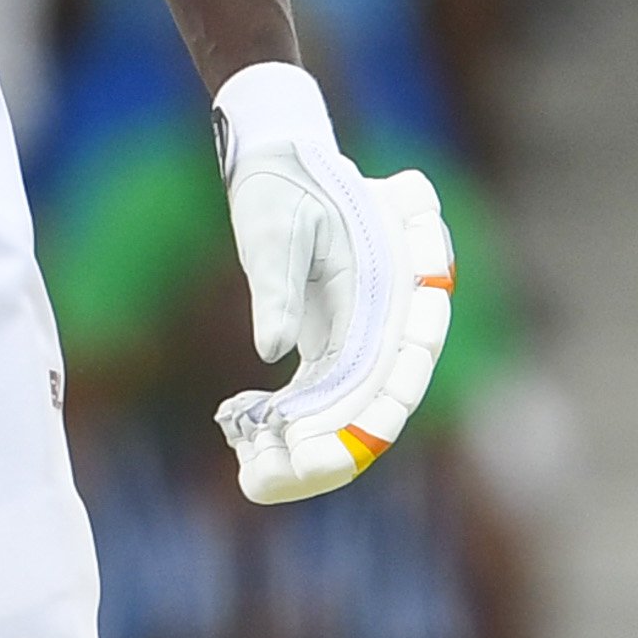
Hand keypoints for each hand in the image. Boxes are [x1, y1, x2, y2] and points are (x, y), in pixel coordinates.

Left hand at [209, 60, 455, 502]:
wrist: (280, 158)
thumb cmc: (284, 185)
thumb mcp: (277, 229)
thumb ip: (281, 287)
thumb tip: (271, 349)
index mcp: (391, 297)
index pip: (394, 378)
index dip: (364, 425)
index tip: (321, 455)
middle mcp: (384, 329)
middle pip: (370, 412)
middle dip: (325, 454)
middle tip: (269, 479)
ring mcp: (358, 341)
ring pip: (343, 415)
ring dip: (302, 450)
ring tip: (247, 472)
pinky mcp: (330, 345)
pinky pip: (318, 399)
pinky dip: (287, 424)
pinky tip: (244, 440)